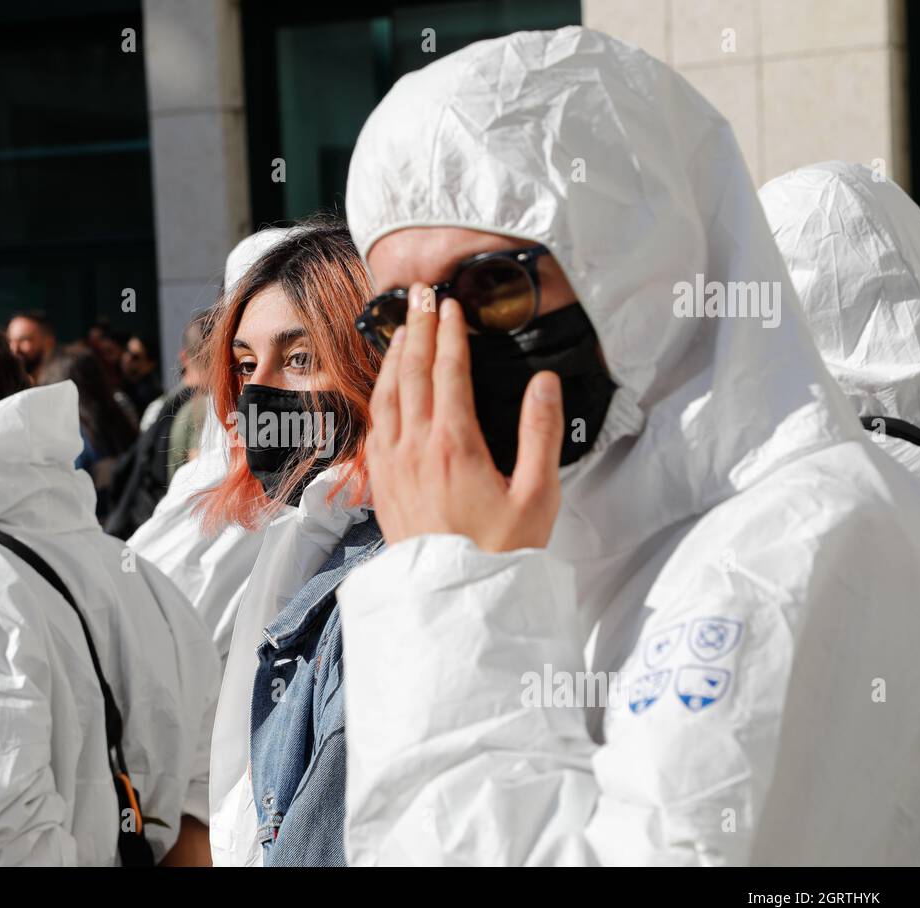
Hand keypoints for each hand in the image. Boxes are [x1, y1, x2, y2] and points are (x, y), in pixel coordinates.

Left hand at [366, 284, 563, 553]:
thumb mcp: (537, 497)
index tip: (450, 306)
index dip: (448, 334)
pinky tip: (386, 388)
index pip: (448, 373)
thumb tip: (544, 385)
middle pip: (410, 373)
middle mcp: (414, 448)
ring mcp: (392, 465)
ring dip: (393, 357)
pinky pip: (374, 425)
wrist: (453, 598)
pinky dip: (380, 393)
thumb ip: (540, 435)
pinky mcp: (381, 484)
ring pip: (385, 395)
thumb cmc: (498, 551)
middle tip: (421, 297)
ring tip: (402, 330)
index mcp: (453, 445)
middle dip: (416, 329)